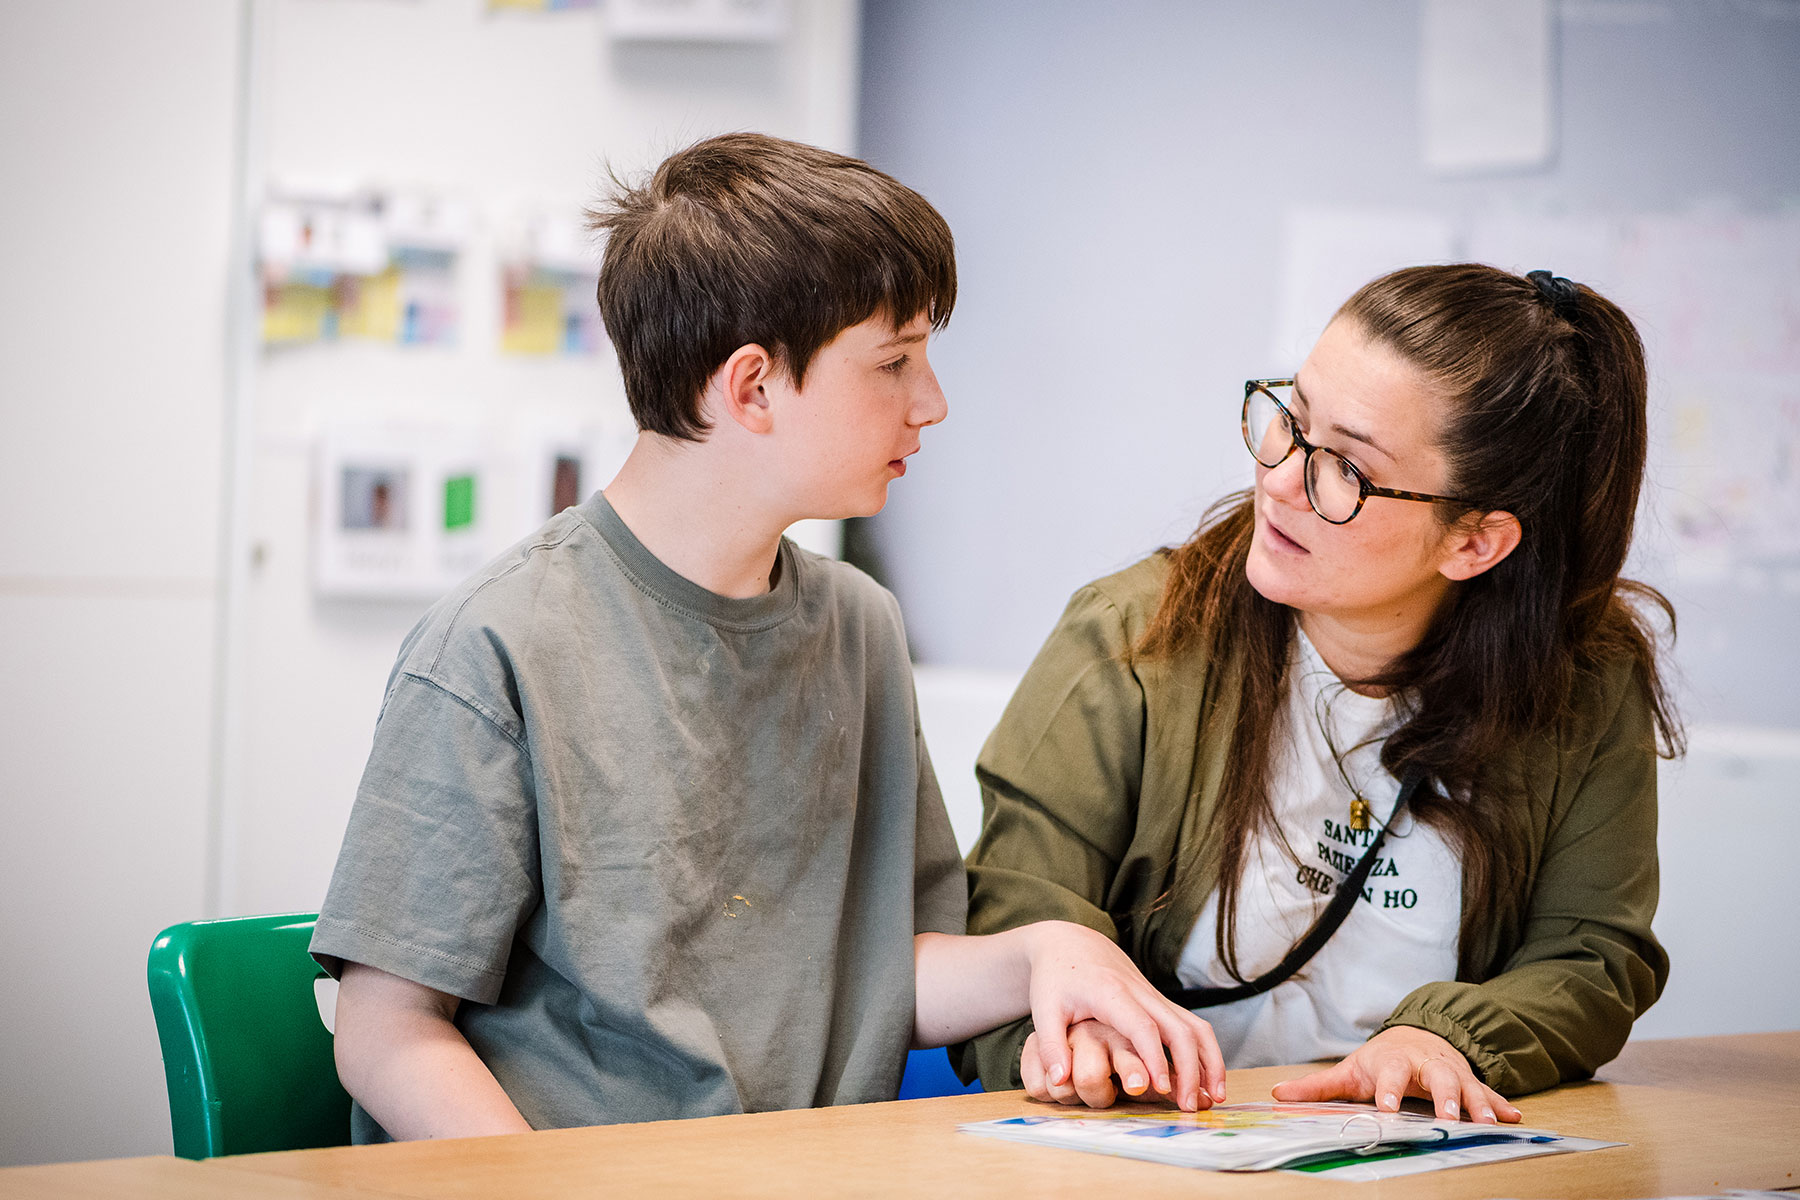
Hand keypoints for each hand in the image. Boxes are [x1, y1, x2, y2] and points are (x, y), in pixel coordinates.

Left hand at [1022, 921, 1224, 1110]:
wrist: (1071, 943)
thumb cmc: (1056, 977)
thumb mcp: (1043, 1008)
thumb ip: (1050, 1045)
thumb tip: (1060, 1081)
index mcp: (1112, 993)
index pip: (1142, 1027)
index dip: (1154, 1058)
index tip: (1160, 1089)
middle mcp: (1141, 993)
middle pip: (1180, 1028)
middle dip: (1190, 1068)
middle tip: (1189, 1107)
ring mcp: (1155, 997)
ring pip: (1195, 1026)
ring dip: (1210, 1060)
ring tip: (1215, 1096)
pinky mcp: (1160, 1003)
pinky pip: (1192, 1026)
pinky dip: (1206, 1053)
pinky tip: (1208, 1081)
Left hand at [1271, 1025, 1522, 1123]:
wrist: (1416, 1037)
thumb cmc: (1380, 1060)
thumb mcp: (1349, 1070)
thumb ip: (1317, 1086)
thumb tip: (1277, 1094)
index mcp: (1393, 1060)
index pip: (1390, 1073)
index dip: (1389, 1089)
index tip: (1387, 1108)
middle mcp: (1425, 1063)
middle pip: (1437, 1075)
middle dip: (1444, 1095)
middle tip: (1448, 1118)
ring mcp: (1451, 1071)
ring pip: (1467, 1084)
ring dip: (1478, 1103)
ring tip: (1488, 1123)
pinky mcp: (1469, 1081)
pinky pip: (1488, 1093)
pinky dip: (1501, 1105)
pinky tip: (1516, 1119)